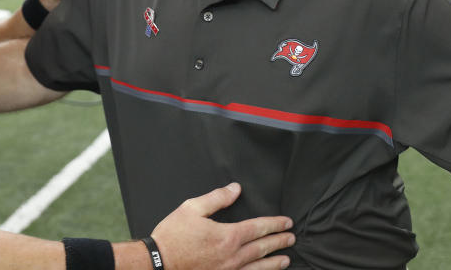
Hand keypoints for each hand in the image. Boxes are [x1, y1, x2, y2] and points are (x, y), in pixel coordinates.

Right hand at [152, 183, 293, 269]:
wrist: (159, 264)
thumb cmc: (173, 236)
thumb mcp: (192, 208)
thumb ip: (217, 198)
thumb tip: (235, 188)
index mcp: (227, 236)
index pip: (258, 228)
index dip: (275, 224)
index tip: (287, 222)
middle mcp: (232, 257)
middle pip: (262, 248)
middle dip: (279, 242)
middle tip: (291, 238)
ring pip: (258, 267)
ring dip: (274, 263)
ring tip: (286, 260)